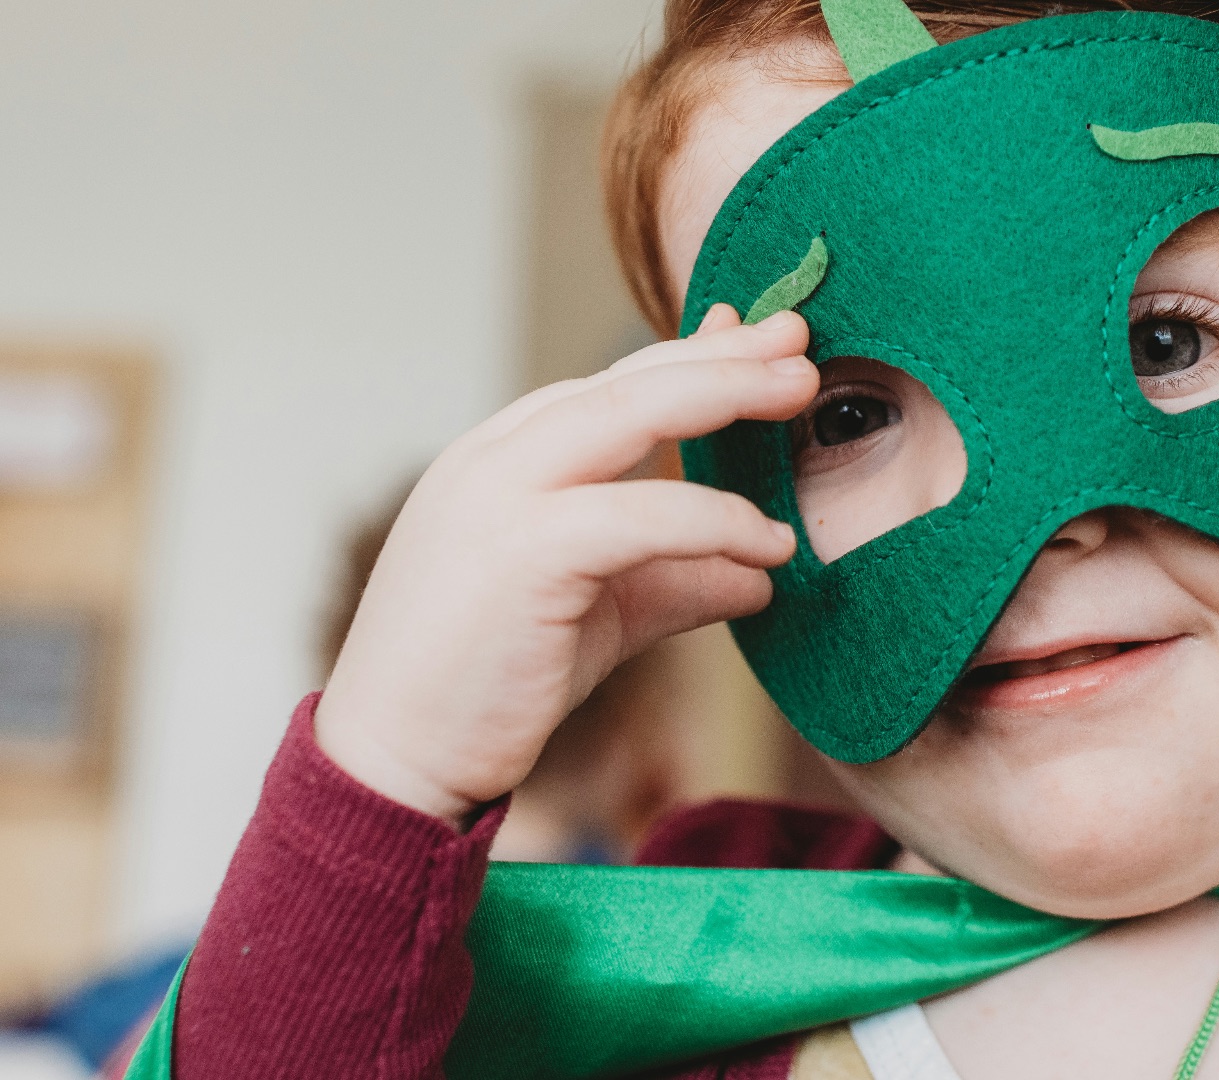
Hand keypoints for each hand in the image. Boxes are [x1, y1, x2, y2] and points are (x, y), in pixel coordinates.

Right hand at [315, 306, 815, 822]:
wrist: (394, 762)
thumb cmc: (487, 683)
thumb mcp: (601, 614)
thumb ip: (675, 579)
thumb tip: (759, 575)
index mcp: (503, 458)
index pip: (612, 386)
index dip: (695, 356)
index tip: (765, 340)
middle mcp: (495, 458)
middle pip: (629, 380)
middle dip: (725, 352)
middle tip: (801, 336)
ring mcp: (499, 497)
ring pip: (632, 414)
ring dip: (727, 394)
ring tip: (803, 392)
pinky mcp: (521, 554)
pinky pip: (642, 516)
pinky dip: (716, 521)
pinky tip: (770, 547)